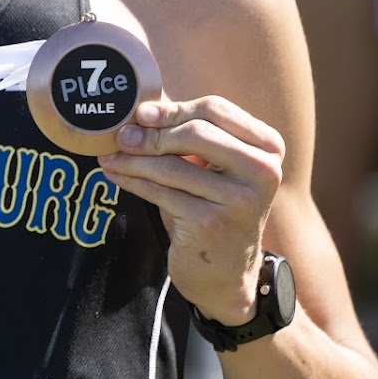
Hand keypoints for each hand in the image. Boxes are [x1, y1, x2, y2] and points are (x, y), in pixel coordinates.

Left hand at [97, 96, 283, 324]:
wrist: (226, 272)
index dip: (174, 109)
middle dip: (151, 133)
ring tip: (109, 155)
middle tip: (120, 135)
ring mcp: (240, 200)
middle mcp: (263, 171)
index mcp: (268, 147)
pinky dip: (132, 180)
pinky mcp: (213, 223)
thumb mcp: (212, 166)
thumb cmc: (213, 206)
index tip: (141, 113)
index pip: (215, 110)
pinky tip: (114, 174)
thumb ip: (189, 133)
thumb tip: (142, 105)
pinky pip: (161, 192)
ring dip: (134, 158)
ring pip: (173, 165)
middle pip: (195, 133)